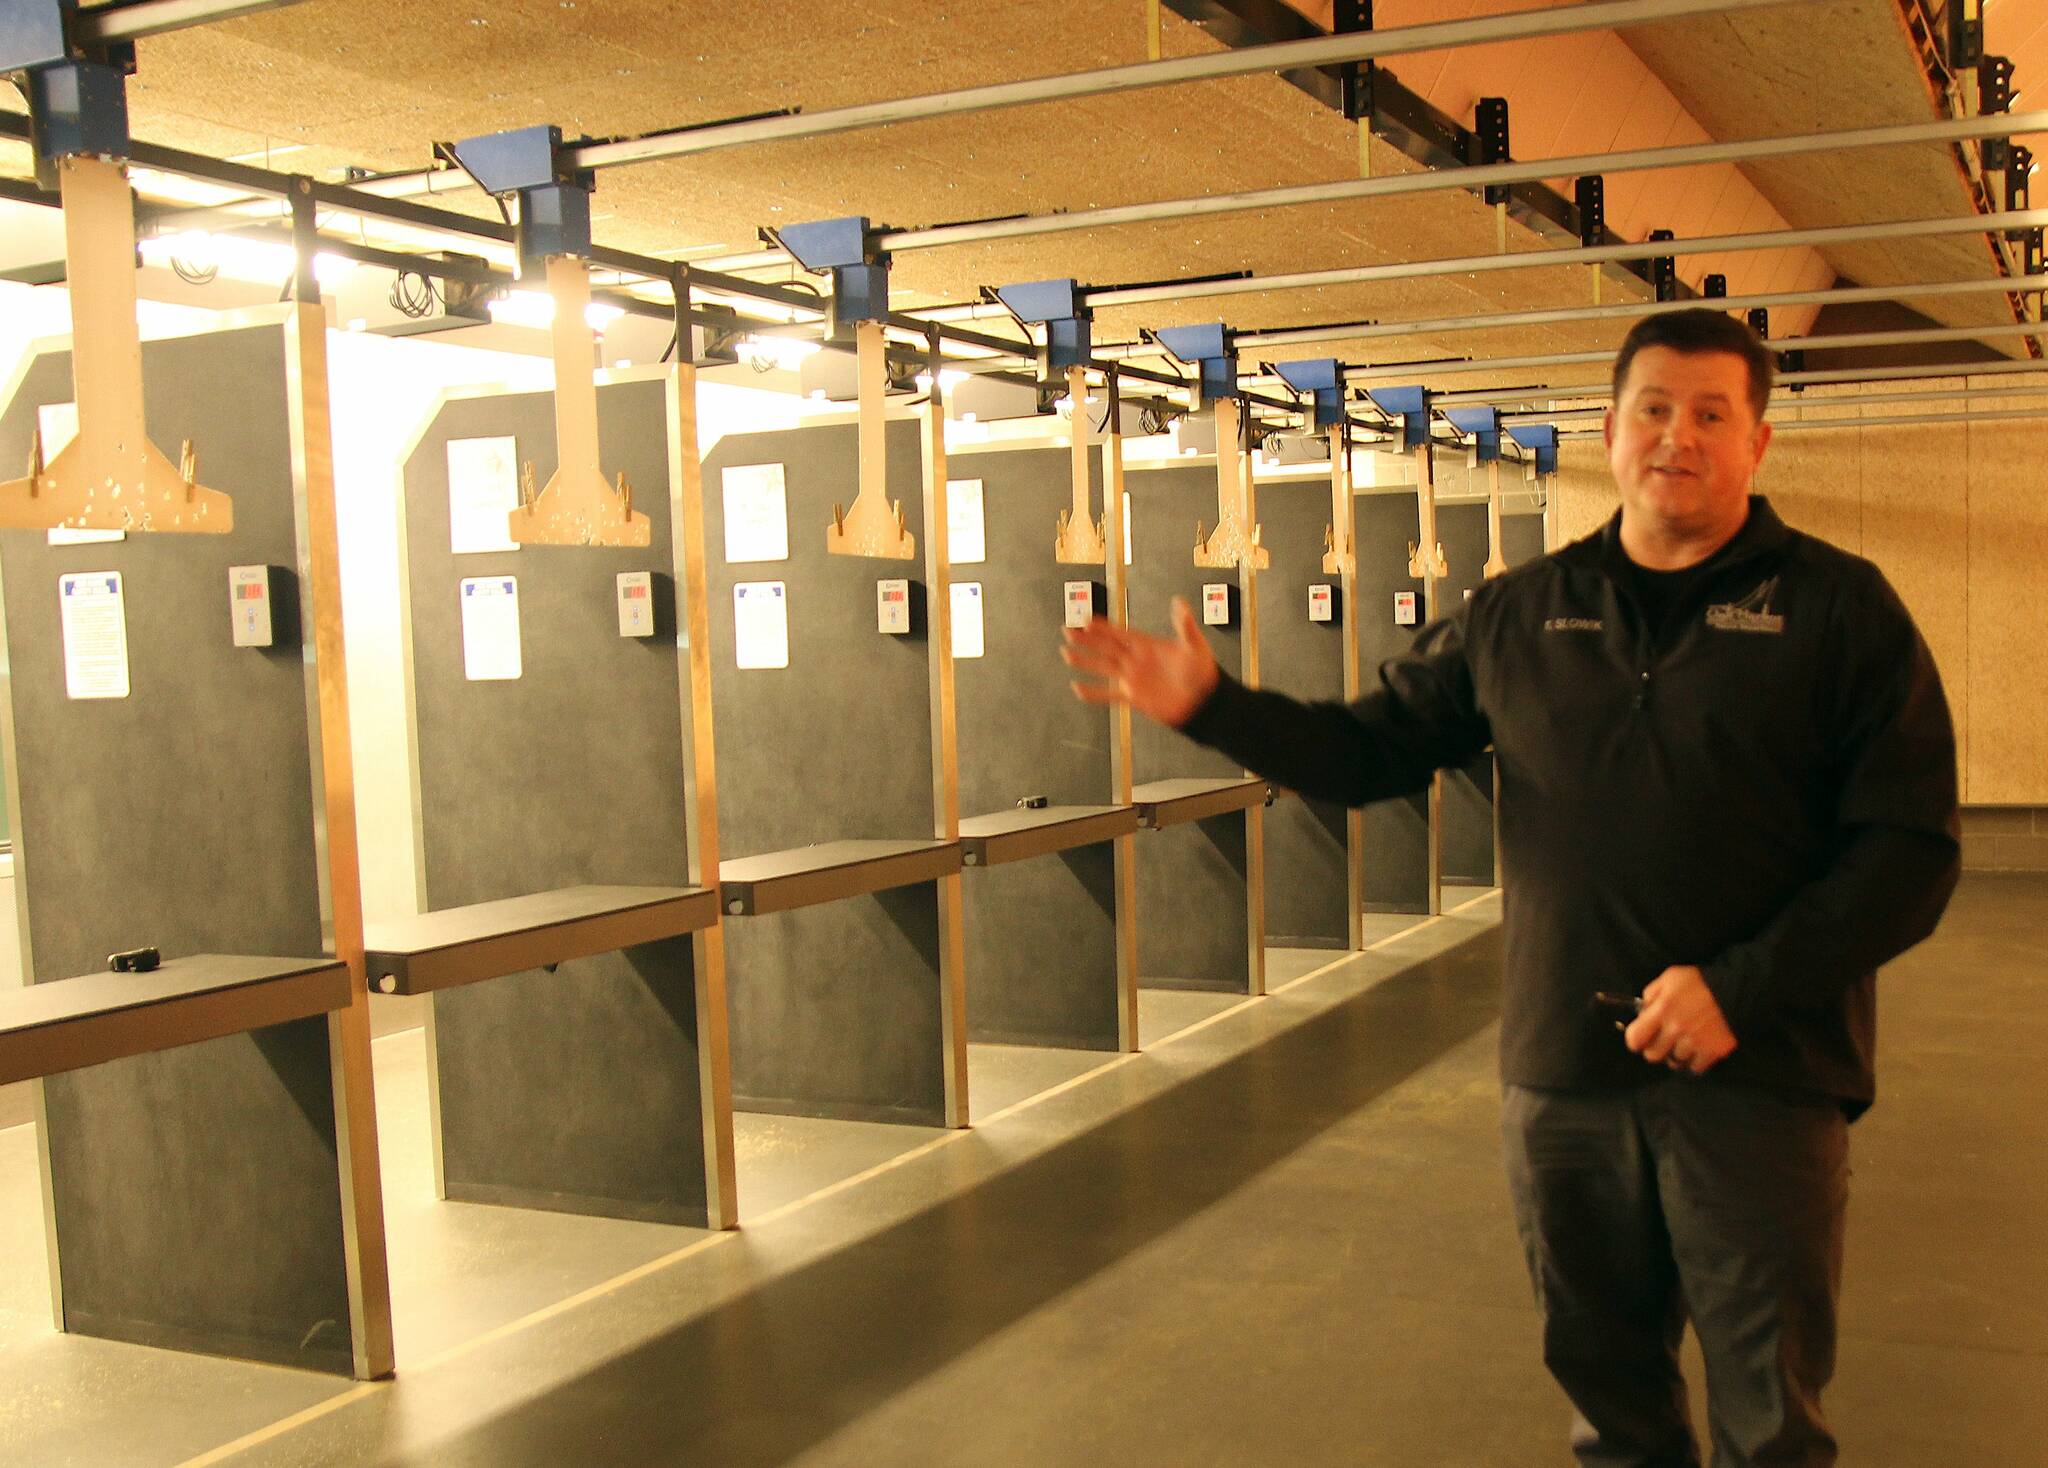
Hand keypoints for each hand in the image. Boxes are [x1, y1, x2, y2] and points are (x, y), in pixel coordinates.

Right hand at [1061, 596, 1220, 727]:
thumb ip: (1185, 625)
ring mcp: (1133, 679)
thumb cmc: (1203, 672)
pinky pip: (1109, 695)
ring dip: (1085, 661)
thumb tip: (1179, 602)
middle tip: (1067, 630)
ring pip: (1103, 667)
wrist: (1204, 702)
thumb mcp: (1195, 645)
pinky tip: (1078, 688)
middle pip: (1105, 647)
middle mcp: (1136, 660)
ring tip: (1066, 653)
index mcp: (1147, 645)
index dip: (1103, 626)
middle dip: (1086, 639)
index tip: (1086, 619)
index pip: (1119, 632)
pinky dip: (1093, 693)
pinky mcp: (1134, 698)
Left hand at [1624, 965, 1737, 1075]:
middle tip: (1663, 1041)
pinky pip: (1695, 1068)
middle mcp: (1676, 1029)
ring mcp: (1694, 1042)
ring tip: (1683, 1044)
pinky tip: (1697, 1050)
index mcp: (1662, 1010)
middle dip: (1655, 1049)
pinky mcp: (1712, 1051)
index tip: (1640, 1038)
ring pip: (1674, 1062)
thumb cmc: (1700, 981)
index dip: (1635, 1040)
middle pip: (1652, 1056)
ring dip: (1676, 1055)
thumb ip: (1651, 993)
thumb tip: (1641, 1011)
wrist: (1737, 990)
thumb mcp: (1670, 977)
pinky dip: (1694, 1062)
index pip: (1635, 1038)